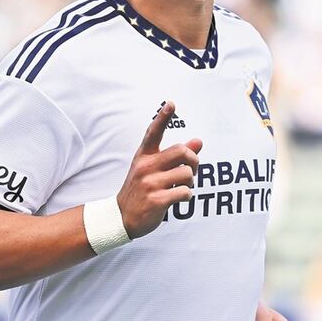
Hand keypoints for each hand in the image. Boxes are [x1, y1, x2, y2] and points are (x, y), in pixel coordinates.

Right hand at [116, 101, 202, 238]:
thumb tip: (199, 141)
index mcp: (144, 156)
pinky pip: (184, 192)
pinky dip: (187, 195)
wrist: (122, 217)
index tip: (171, 104)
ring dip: (191, 182)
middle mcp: (145, 167)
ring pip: (186, 174)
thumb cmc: (142, 189)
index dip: (163, 117)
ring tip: (183, 187)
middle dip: (193, 160)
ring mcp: (150, 183)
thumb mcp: (154, 169)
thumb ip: (176, 155)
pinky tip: (179, 198)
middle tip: (192, 169)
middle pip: (180, 152)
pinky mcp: (156, 200)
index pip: (153, 132)